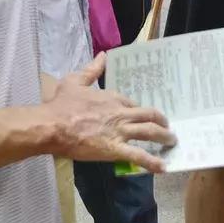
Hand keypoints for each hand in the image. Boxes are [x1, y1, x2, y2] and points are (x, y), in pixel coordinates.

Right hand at [45, 54, 175, 172]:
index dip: (140, 110)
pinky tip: (162, 167)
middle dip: (161, 121)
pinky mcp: (114, 149)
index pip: (133, 103)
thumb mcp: (74, 81)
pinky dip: (152, 162)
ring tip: (172, 142)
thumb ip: (91, 70)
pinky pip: (138, 156)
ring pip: (149, 132)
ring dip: (163, 137)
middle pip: (149, 115)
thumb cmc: (61, 104)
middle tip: (168, 127)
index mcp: (112, 98)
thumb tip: (103, 55)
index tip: (146, 115)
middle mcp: (121, 113)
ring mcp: (120, 131)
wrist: (52, 125)